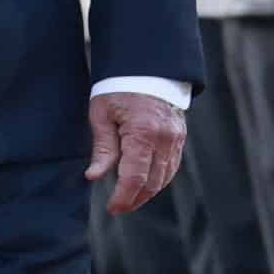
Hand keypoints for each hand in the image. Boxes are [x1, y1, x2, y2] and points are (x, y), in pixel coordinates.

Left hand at [84, 91, 185, 213]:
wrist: (146, 66)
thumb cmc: (118, 87)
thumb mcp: (102, 114)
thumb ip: (102, 148)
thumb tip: (94, 176)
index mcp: (142, 132)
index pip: (134, 177)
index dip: (123, 197)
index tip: (111, 208)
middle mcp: (164, 139)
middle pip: (152, 182)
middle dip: (135, 199)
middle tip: (118, 207)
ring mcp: (175, 139)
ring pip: (164, 177)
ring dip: (148, 192)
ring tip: (129, 198)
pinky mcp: (179, 137)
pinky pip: (171, 166)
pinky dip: (159, 179)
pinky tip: (145, 183)